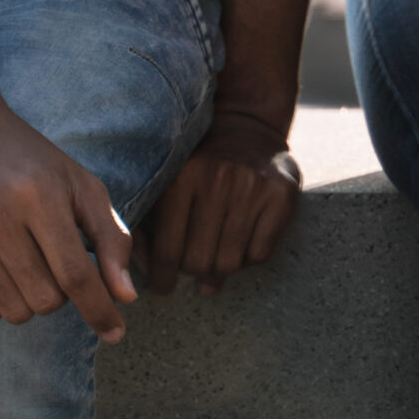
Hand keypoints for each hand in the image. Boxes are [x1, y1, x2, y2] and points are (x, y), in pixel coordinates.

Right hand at [0, 92, 136, 341]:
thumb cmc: (28, 158)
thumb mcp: (79, 183)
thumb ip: (110, 237)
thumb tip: (125, 296)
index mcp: (39, 195)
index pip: (77, 275)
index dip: (100, 309)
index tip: (116, 333)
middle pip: (47, 300)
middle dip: (64, 293)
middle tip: (56, 259)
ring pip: (15, 311)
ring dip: (32, 298)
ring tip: (28, 259)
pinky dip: (1, 300)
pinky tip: (0, 264)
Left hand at [145, 106, 302, 295]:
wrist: (249, 130)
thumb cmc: (200, 168)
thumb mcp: (168, 184)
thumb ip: (147, 224)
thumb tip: (136, 270)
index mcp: (183, 178)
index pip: (168, 249)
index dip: (162, 278)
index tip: (163, 288)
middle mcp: (218, 179)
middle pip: (199, 261)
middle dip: (193, 273)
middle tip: (193, 271)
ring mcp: (253, 187)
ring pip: (230, 263)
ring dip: (220, 272)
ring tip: (215, 266)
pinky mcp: (282, 195)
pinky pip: (260, 254)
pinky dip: (248, 261)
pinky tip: (240, 249)